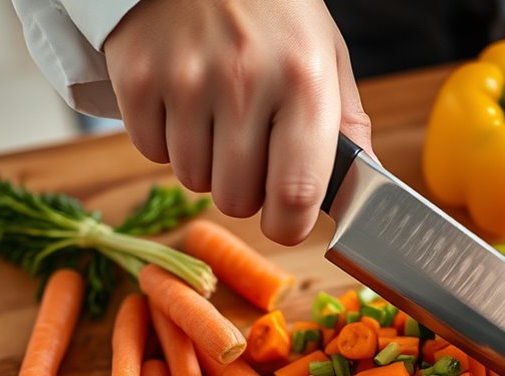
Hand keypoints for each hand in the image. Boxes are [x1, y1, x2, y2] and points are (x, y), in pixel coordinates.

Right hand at [104, 0, 372, 244]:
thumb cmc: (276, 12)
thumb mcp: (327, 56)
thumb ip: (347, 126)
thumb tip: (367, 188)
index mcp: (304, 81)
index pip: (296, 192)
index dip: (289, 226)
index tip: (287, 223)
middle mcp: (244, 82)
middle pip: (237, 199)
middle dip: (246, 191)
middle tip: (251, 151)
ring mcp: (185, 80)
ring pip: (192, 180)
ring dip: (207, 164)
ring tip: (218, 116)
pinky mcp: (137, 78)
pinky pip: (151, 151)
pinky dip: (168, 140)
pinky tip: (185, 101)